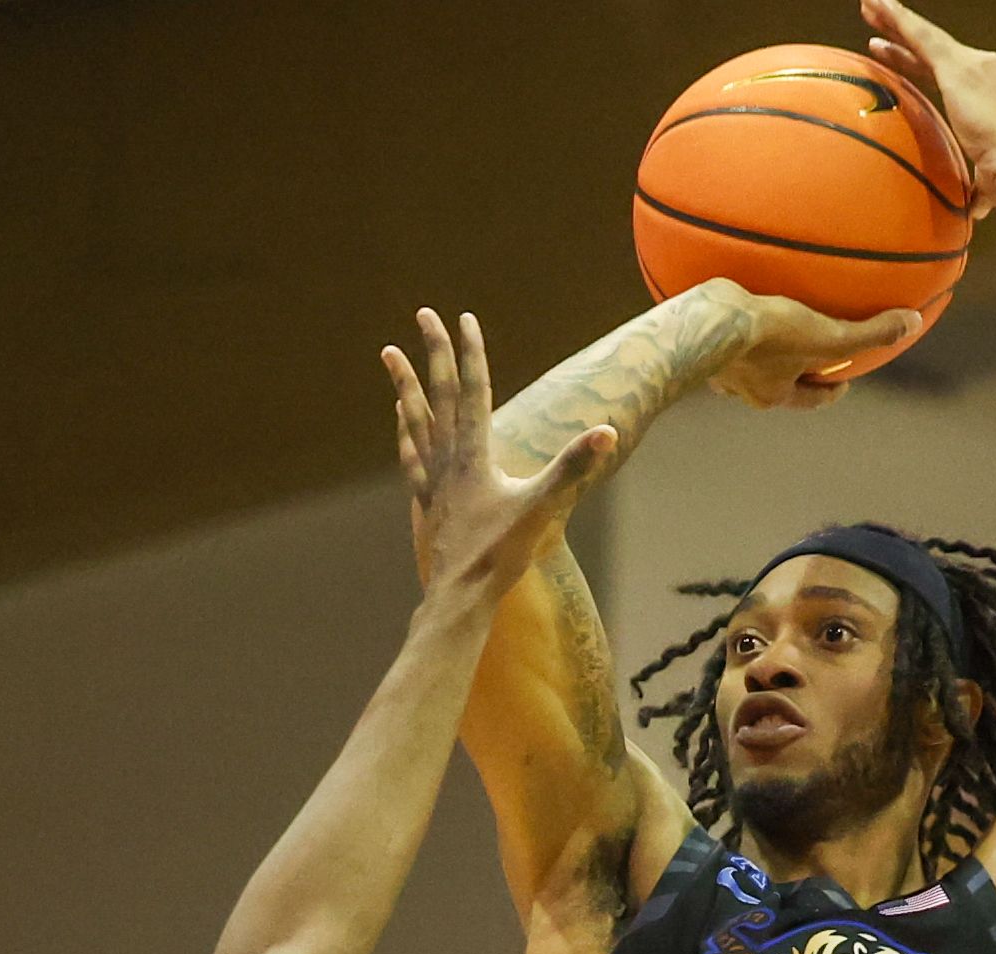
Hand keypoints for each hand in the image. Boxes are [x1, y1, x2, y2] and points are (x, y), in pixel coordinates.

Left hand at [385, 310, 617, 598]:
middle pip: (438, 393)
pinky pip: (411, 452)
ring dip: (404, 383)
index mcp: (474, 454)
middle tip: (424, 313)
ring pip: (414, 418)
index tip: (464, 318)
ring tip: (390, 354)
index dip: (470, 352)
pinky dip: (405, 428)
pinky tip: (401, 416)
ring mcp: (432, 479)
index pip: (473, 390)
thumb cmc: (498, 555)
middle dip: (433, 351)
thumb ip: (572, 467)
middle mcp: (447, 459)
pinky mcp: (426, 499)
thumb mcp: (541, 509)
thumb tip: (605, 431)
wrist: (458, 597)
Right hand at [704, 284, 922, 411]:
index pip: (813, 398)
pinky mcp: (698, 340)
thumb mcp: (828, 336)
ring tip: (771, 326)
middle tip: (809, 351)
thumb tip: (912, 324)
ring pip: (747, 361)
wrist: (704, 323)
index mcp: (774, 395)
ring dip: (761, 349)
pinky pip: (722, 333)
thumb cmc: (768, 336)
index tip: (845, 380)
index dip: (833, 390)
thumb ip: (870, 334)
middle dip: (794, 369)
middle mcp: (744, 388)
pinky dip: (733, 324)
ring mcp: (718, 366)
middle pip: (779, 381)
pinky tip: (736, 301)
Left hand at [861, 0, 995, 225]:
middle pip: (930, 46)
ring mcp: (971, 64)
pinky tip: (877, 6)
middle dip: (900, 31)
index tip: (888, 51)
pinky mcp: (958, 67)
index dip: (912, 58)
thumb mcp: (988, 180)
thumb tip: (975, 207)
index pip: (941, 68)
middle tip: (872, 16)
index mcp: (986, 90)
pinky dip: (898, 19)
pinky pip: (921, 37)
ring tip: (868, 3)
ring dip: (894, 18)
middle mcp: (983, 68)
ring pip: (923, 35)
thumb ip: (979, 187)